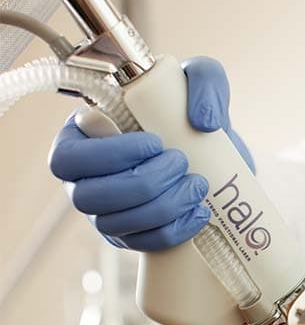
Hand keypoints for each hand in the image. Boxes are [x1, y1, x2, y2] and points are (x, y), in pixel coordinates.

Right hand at [48, 56, 252, 250]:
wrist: (217, 154)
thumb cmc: (191, 111)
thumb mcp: (200, 80)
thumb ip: (204, 79)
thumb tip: (202, 121)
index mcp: (80, 139)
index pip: (67, 158)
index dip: (108, 156)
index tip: (154, 143)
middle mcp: (83, 179)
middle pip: (90, 197)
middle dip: (143, 184)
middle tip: (181, 163)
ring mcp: (105, 213)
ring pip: (115, 224)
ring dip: (162, 208)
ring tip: (197, 186)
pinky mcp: (132, 236)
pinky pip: (143, 244)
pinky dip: (174, 231)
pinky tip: (199, 213)